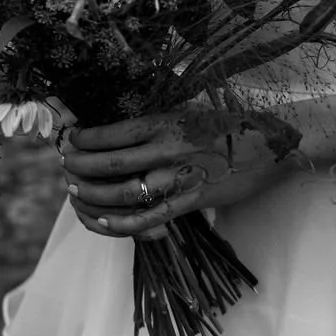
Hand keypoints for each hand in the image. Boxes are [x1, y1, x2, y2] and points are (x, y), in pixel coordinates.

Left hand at [60, 107, 293, 238]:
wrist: (269, 144)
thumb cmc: (227, 125)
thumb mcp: (187, 111)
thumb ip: (155, 123)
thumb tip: (117, 130)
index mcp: (164, 122)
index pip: (111, 132)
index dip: (83, 140)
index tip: (70, 141)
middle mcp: (167, 148)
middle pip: (108, 163)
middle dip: (79, 167)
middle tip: (65, 167)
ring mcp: (178, 177)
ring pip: (122, 193)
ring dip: (93, 196)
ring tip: (76, 192)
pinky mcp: (192, 201)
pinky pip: (149, 217)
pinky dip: (122, 223)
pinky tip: (104, 222)